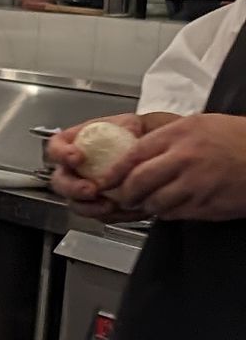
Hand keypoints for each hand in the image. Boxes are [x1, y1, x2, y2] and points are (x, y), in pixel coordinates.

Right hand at [44, 112, 166, 208]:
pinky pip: (96, 215)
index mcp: (74, 144)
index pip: (55, 148)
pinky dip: (109, 215)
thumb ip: (126, 126)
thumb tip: (130, 131)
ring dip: (89, 207)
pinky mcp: (97, 205)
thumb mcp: (131, 124)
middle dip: (73, 188)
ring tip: (109, 205)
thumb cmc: (133, 137)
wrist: (146, 157)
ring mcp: (84, 189)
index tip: (77, 157)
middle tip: (90, 189)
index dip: (61, 154)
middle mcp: (74, 169)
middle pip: (60, 182)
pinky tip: (122, 209)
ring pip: (75, 204)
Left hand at [109, 112, 245, 221]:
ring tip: (153, 201)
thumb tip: (136, 151)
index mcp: (180, 134)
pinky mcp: (206, 205)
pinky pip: (175, 214)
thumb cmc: (238, 139)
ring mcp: (196, 184)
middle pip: (138, 182)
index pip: (133, 155)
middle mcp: (185, 158)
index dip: (114, 171)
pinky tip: (174, 206)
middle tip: (125, 197)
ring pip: (154, 203)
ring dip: (149, 206)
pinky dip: (169, 213)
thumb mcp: (200, 125)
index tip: (105, 180)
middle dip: (126, 194)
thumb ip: (168, 138)